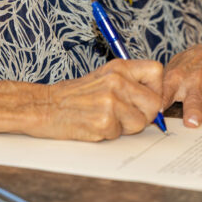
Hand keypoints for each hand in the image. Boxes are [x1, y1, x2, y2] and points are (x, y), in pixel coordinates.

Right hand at [36, 59, 162, 140]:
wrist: (44, 106)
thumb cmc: (74, 95)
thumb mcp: (103, 77)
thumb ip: (129, 83)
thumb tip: (157, 101)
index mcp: (118, 67)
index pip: (157, 71)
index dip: (156, 89)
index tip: (145, 98)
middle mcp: (117, 81)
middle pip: (154, 103)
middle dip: (144, 115)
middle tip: (126, 116)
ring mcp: (110, 101)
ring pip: (140, 123)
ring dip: (126, 127)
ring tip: (106, 119)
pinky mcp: (103, 121)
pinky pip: (120, 134)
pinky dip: (109, 134)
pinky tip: (94, 125)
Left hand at [162, 43, 201, 127]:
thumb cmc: (184, 69)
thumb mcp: (168, 75)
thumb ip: (160, 93)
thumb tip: (147, 114)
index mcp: (177, 79)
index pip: (166, 92)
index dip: (162, 102)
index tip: (158, 114)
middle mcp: (196, 81)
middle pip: (193, 98)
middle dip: (193, 110)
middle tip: (192, 123)